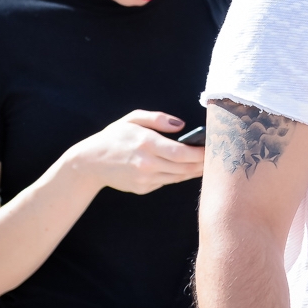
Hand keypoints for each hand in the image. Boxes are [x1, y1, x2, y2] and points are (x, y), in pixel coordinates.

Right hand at [67, 110, 205, 194]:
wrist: (90, 163)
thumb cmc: (114, 136)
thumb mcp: (133, 119)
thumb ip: (158, 119)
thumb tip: (182, 125)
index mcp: (147, 144)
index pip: (183, 152)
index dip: (202, 153)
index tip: (214, 147)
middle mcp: (148, 164)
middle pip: (185, 168)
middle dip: (203, 163)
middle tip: (218, 157)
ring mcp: (145, 179)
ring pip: (179, 177)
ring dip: (194, 171)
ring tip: (208, 163)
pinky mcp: (143, 188)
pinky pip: (167, 181)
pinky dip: (179, 175)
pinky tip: (186, 169)